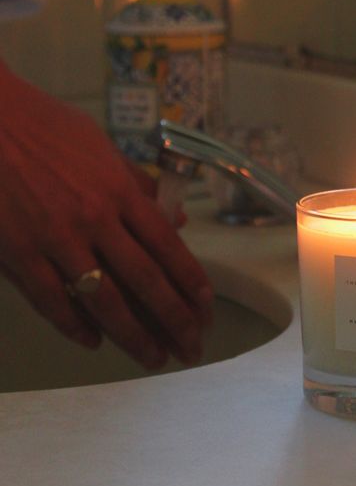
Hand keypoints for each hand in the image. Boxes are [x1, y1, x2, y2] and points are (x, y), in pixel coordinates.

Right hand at [0, 60, 212, 369]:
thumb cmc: (43, 126)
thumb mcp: (100, 146)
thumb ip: (137, 185)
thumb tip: (175, 220)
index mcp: (118, 189)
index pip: (167, 245)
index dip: (190, 281)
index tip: (206, 308)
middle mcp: (95, 217)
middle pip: (145, 280)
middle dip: (174, 319)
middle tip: (191, 348)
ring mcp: (55, 239)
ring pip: (104, 301)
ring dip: (134, 335)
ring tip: (153, 358)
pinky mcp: (19, 254)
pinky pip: (52, 302)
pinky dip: (75, 327)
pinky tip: (94, 341)